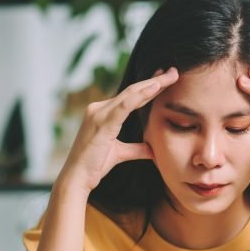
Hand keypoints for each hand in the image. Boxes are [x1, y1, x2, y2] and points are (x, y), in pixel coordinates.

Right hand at [59, 68, 178, 192]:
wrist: (76, 178)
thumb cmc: (93, 166)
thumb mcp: (119, 154)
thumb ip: (135, 149)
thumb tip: (152, 150)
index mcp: (102, 113)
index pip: (129, 97)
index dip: (148, 87)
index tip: (165, 79)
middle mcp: (99, 109)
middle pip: (132, 91)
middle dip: (154, 81)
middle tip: (173, 71)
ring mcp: (99, 113)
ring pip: (130, 94)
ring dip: (152, 84)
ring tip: (170, 76)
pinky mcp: (102, 122)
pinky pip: (124, 105)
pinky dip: (141, 95)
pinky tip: (155, 87)